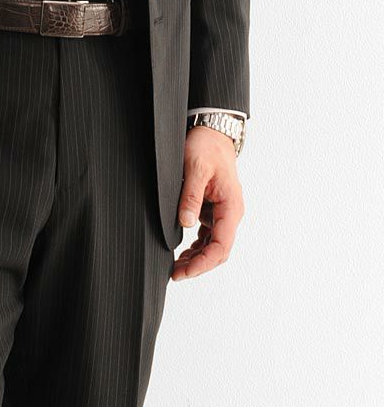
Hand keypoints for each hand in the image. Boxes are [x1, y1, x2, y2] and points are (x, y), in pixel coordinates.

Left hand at [171, 126, 244, 280]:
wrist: (212, 132)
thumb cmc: (206, 146)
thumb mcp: (195, 168)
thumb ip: (191, 196)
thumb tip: (185, 223)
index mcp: (231, 206)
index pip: (221, 245)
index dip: (203, 263)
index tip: (185, 271)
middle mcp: (230, 213)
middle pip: (218, 250)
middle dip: (198, 265)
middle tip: (175, 274)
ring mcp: (222, 212)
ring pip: (212, 245)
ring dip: (196, 258)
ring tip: (175, 268)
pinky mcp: (213, 210)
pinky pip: (207, 235)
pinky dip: (195, 246)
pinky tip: (182, 252)